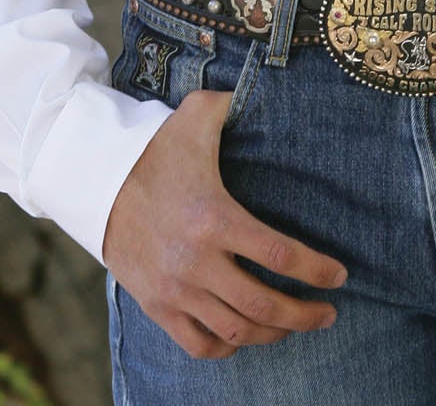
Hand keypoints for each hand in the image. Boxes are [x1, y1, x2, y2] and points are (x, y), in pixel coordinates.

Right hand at [103, 87, 347, 359]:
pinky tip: (244, 337)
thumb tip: (262, 87)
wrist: (95, 181)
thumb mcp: (194, 116)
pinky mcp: (156, 305)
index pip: (278, 255)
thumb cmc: (153, 149)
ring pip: (234, 331)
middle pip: (262, 304)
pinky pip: (197, 344)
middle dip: (303, 315)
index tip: (340, 276)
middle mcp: (196, 261)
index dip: (315, 270)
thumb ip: (232, 102)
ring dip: (272, 334)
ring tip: (294, 326)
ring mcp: (175, 289)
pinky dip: (225, 348)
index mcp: (214, 217)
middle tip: (329, 314)